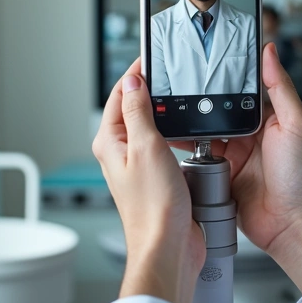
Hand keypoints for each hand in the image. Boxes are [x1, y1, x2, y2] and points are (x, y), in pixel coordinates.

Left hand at [93, 60, 204, 302]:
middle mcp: (121, 153)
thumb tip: (132, 81)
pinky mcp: (158, 177)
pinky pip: (166, 146)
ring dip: (166, 113)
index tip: (152, 56)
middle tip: (171, 72)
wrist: (169, 247)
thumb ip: (138, 111)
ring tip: (181, 99)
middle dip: (152, 89)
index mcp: (110, 142)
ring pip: (151, 126)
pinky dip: (177, 135)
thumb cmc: (154, 208)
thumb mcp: (146, 147)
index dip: (136, 73)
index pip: (119, 95)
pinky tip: (191, 133)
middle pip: (134, 108)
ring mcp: (139, 166)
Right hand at [173, 43, 301, 294]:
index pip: (239, 88)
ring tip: (168, 110)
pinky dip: (183, 150)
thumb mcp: (295, 124)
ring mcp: (231, 154)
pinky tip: (171, 139)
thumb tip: (270, 52)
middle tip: (175, 85)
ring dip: (188, 123)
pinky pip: (196, 157)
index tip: (203, 61)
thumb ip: (281, 87)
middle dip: (197, 99)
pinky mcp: (217, 174)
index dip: (223, 76)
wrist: (291, 223)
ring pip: (201, 131)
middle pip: (216, 108)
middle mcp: (246, 134)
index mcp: (266, 117)